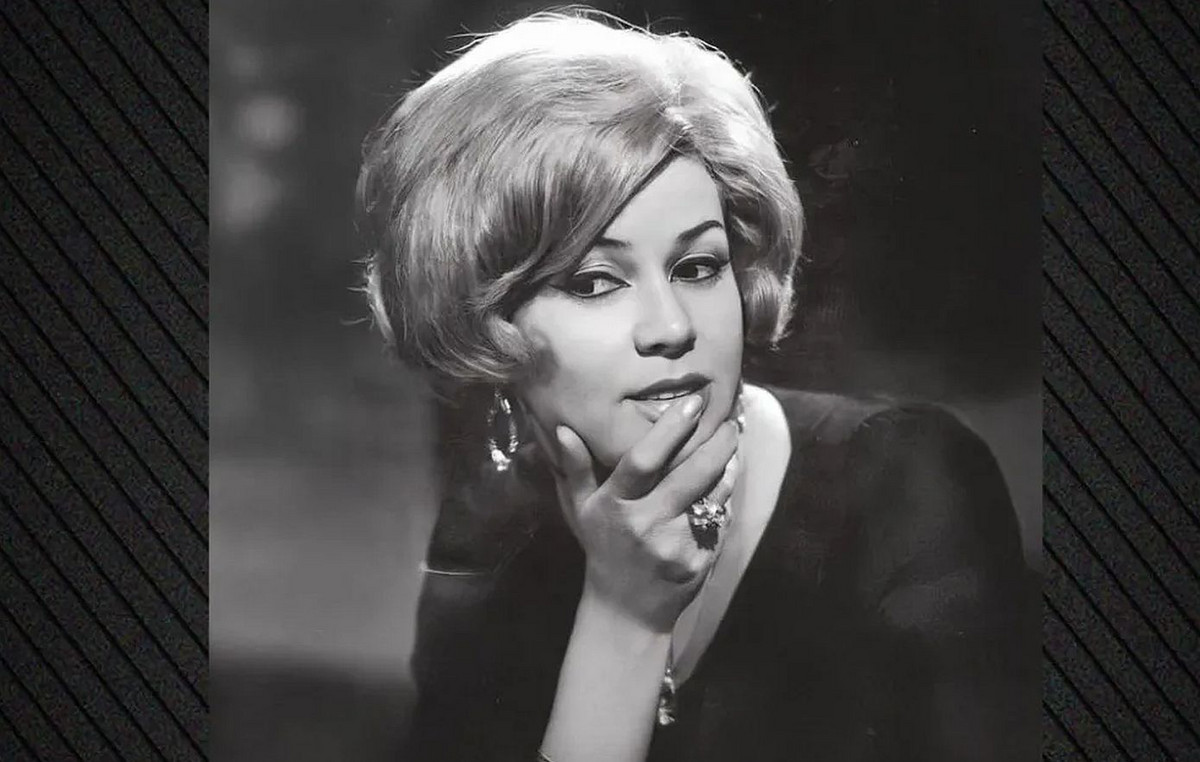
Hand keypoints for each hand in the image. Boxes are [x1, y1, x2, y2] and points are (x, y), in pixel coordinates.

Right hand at [551, 395, 740, 632]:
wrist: (625, 610)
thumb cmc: (603, 549)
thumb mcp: (581, 511)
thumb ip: (576, 469)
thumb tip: (564, 429)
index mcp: (615, 506)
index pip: (643, 461)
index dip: (670, 430)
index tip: (693, 403)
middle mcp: (645, 524)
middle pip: (689, 475)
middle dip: (715, 444)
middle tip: (731, 421)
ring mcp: (675, 544)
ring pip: (712, 495)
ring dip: (727, 466)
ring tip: (732, 444)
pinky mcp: (699, 560)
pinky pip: (719, 519)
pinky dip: (725, 497)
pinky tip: (727, 480)